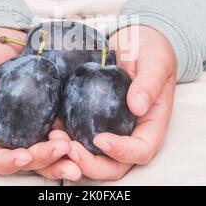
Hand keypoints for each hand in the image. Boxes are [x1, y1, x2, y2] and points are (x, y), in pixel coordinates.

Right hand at [0, 27, 77, 177]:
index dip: (8, 162)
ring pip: (50, 154)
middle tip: (63, 148)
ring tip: (79, 153)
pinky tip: (88, 136)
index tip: (24, 154)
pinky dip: (77, 138)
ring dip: (65, 158)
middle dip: (46, 160)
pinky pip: (66, 132)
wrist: (10, 41)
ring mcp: (36, 128)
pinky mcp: (54, 115)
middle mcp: (13, 136)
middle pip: (28, 160)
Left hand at [40, 25, 175, 179]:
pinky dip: (62, 138)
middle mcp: (130, 133)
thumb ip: (150, 83)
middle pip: (114, 165)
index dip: (122, 152)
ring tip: (53, 137)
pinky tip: (49, 126)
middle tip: (69, 148)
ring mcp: (109, 129)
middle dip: (90, 164)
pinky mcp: (90, 120)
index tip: (101, 139)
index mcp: (150, 125)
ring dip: (72, 155)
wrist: (132, 40)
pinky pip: (77, 136)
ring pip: (92, 156)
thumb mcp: (156, 61)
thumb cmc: (151, 51)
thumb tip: (138, 106)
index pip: (141, 150)